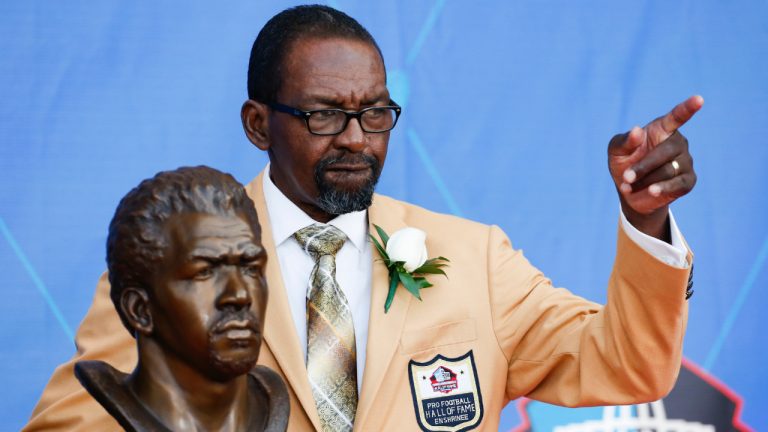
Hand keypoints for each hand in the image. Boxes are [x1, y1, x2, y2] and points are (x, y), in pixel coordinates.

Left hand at [608, 95, 703, 239]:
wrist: (629, 192)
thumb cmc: (624, 163)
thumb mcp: (616, 151)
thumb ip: (624, 141)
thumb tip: (637, 131)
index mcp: (662, 129)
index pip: (676, 117)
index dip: (688, 108)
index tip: (699, 99)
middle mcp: (678, 143)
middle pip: (666, 152)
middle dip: (643, 166)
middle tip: (626, 177)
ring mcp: (685, 161)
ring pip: (668, 170)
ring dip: (645, 180)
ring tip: (629, 185)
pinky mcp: (688, 180)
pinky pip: (677, 184)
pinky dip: (662, 189)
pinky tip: (652, 191)